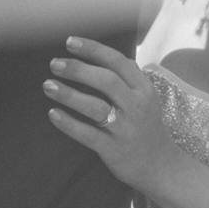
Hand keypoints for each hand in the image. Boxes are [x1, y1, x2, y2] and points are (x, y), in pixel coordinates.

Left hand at [43, 36, 182, 193]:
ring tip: (48, 85)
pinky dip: (69, 124)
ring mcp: (125, 129)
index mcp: (144, 89)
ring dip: (69, 95)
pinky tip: (53, 114)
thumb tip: (101, 55)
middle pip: (106, 81)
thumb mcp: (146, 98)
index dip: (93, 50)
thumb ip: (127, 77)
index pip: (118, 62)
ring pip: (95, 107)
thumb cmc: (146, 126)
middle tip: (54, 64)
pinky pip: (88, 134)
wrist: (160, 166)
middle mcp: (136, 106)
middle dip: (78, 70)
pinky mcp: (113, 149)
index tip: (70, 42)